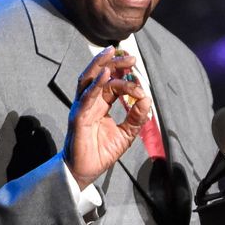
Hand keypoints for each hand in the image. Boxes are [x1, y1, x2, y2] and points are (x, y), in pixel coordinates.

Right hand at [64, 47, 152, 188]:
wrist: (85, 171)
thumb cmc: (101, 152)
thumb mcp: (126, 134)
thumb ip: (136, 117)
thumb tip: (147, 100)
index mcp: (100, 105)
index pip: (112, 84)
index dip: (126, 78)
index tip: (140, 79)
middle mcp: (89, 102)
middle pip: (99, 76)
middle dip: (114, 63)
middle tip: (130, 57)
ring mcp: (82, 108)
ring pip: (89, 80)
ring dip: (101, 65)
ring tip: (112, 53)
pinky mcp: (78, 117)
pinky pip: (86, 98)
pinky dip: (96, 85)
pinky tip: (106, 74)